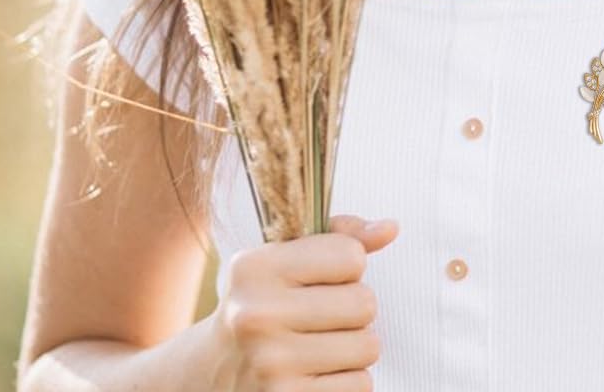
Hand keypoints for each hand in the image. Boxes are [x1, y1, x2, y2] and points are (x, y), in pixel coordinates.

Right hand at [210, 213, 399, 389]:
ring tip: (319, 345)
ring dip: (353, 347)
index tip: (323, 277)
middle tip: (321, 316)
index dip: (347, 265)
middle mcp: (257, 316)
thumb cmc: (263, 304)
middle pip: (364, 303)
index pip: (350, 255)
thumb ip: (340, 237)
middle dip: (353, 309)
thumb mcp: (284, 259)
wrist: (213, 373)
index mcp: (256, 269)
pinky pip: (360, 385)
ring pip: (367, 346)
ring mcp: (271, 366)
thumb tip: (390, 228)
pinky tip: (316, 374)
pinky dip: (347, 381)